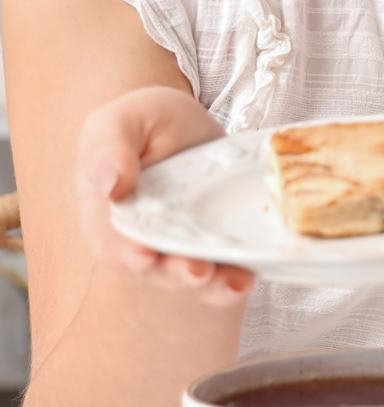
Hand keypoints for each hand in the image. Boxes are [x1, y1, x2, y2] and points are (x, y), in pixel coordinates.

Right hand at [78, 86, 254, 305]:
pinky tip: (251, 276)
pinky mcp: (212, 242)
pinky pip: (223, 266)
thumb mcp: (121, 121)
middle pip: (154, 266)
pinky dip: (236, 276)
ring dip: (212, 284)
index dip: (127, 251)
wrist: (184, 123)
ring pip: (191, 273)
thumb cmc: (144, 122)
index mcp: (108, 213)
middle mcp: (141, 238)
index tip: (144, 256)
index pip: (112, 239)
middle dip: (176, 273)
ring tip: (235, 282)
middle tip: (198, 271)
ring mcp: (179, 244)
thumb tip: (109, 184)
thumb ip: (108, 148)